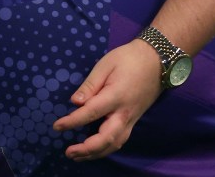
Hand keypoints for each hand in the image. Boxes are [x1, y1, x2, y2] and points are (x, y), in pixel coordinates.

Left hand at [52, 39, 162, 160]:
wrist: (157, 61)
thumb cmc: (128, 59)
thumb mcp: (105, 64)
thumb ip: (90, 85)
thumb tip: (75, 102)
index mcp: (116, 96)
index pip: (91, 113)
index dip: (73, 121)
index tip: (57, 126)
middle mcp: (125, 113)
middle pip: (106, 138)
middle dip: (87, 149)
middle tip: (68, 152)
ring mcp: (132, 119)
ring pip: (115, 144)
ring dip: (96, 153)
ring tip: (78, 156)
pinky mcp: (134, 120)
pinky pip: (121, 140)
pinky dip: (107, 148)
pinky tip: (96, 150)